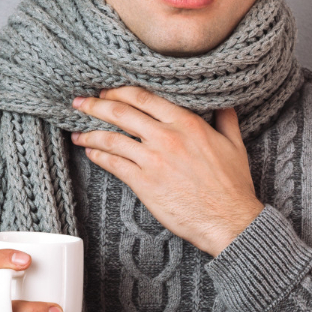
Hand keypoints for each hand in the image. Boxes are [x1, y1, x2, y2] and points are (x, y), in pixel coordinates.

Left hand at [70, 86, 263, 255]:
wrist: (228, 219)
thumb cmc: (232, 185)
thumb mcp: (234, 144)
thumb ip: (225, 119)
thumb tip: (222, 104)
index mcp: (186, 122)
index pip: (144, 98)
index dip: (120, 92)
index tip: (106, 92)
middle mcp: (166, 136)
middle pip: (121, 113)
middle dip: (95, 105)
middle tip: (80, 103)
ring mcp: (153, 160)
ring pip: (112, 139)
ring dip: (89, 133)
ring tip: (77, 133)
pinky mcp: (144, 183)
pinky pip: (113, 164)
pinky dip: (98, 156)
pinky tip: (91, 153)